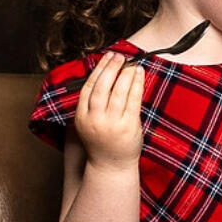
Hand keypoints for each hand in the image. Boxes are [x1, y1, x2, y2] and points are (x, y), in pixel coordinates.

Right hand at [75, 52, 145, 168]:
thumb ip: (92, 104)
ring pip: (118, 92)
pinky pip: (133, 100)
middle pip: (102, 87)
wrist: (111, 165)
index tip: (105, 57)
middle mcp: (95, 119)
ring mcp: (112, 123)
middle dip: (110, 68)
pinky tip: (139, 75)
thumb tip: (104, 74)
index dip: (98, 70)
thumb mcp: (89, 123)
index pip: (88, 88)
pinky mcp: (128, 126)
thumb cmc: (102, 141)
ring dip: (125, 74)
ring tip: (131, 63)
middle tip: (118, 56)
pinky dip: (136, 85)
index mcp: (82, 117)